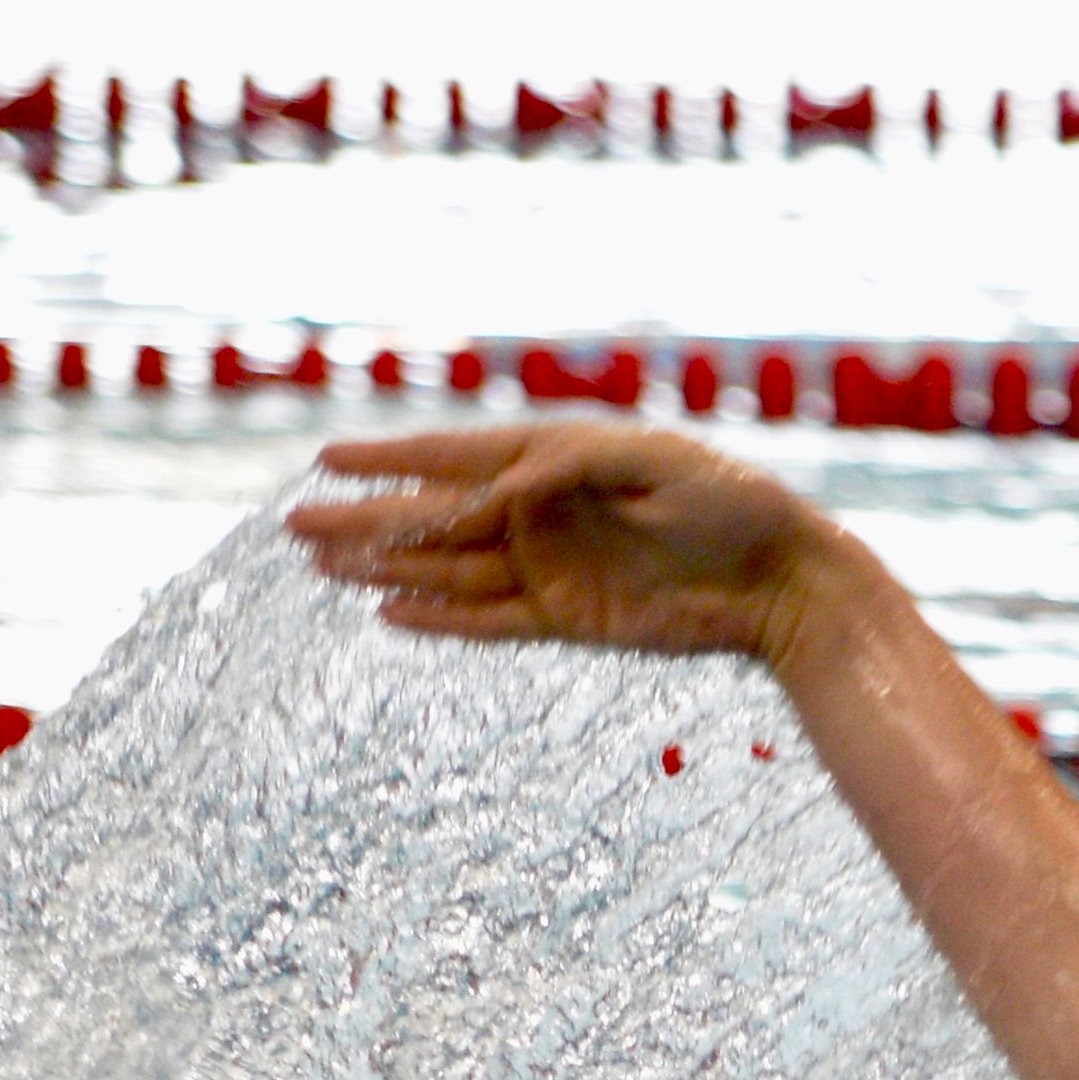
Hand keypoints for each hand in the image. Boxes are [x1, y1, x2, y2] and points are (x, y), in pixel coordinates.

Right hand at [286, 423, 857, 668]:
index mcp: (555, 459)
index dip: (389, 460)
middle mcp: (542, 513)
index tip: (327, 459)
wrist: (783, 578)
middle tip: (294, 526)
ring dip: (387, 568)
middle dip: (366, 521)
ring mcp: (552, 569)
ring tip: (322, 568)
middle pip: (435, 519)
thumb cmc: (728, 502)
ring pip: (450, 570)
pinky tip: (388, 613)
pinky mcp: (571, 620)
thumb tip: (500, 482)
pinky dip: (441, 620)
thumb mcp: (651, 464)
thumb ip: (569, 468)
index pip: (454, 459)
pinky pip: (490, 620)